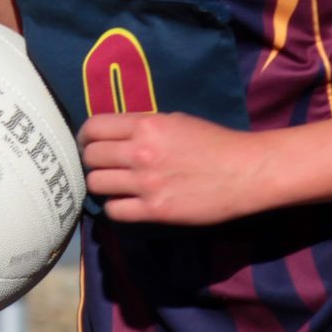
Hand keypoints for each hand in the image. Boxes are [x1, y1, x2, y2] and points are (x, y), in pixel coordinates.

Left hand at [79, 111, 268, 225]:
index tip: (88, 143)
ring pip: (96, 184)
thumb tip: (116, 134)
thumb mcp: (176, 120)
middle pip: (90, 157)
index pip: (94, 127)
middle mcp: (141, 152)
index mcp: (146, 125)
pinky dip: (115, 207)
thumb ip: (144, 125)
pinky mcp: (155, 210)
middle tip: (100, 166)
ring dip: (101, 184)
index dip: (85, 136)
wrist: (245, 171)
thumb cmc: (215, 142)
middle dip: (90, 160)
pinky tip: (126, 203)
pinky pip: (114, 210)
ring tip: (112, 185)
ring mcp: (146, 183)